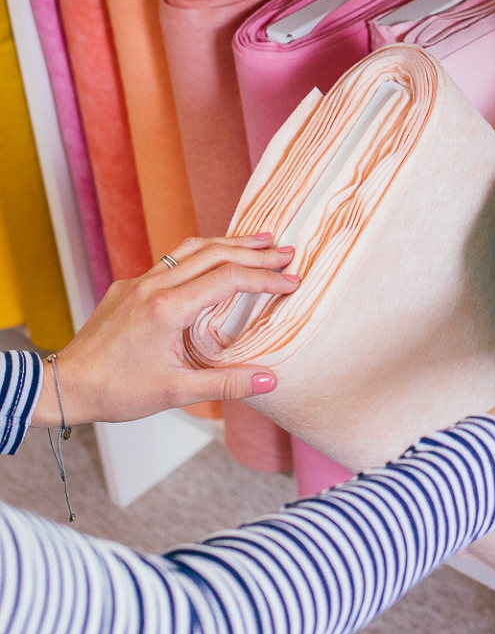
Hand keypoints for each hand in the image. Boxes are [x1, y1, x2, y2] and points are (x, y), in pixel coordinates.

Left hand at [32, 235, 299, 427]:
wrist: (63, 385)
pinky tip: (216, 260)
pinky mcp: (130, 285)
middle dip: (256, 251)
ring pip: (193, 249)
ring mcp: (140, 281)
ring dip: (230, 243)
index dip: (266, 278)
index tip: (292, 282)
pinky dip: (204, 253)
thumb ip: (226, 384)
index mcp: (168, 308)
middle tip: (287, 252)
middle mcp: (155, 285)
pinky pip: (174, 259)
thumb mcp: (175, 392)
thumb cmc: (116, 391)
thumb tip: (271, 379)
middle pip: (216, 253)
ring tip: (260, 241)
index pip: (229, 278)